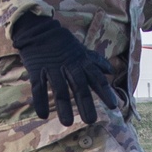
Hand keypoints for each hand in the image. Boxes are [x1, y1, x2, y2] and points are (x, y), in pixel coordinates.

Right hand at [11, 12, 116, 126]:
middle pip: (79, 86)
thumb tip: (111, 71)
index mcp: (81, 62)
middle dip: (86, 103)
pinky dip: (40, 101)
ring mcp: (52, 68)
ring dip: (64, 106)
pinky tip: (43, 115)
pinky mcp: (37, 70)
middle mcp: (69, 66)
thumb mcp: (81, 50)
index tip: (113, 106)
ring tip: (67, 123)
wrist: (38, 29)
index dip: (105, 92)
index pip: (96, 78)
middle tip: (91, 120)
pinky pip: (39, 87)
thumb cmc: (62, 42)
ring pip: (59, 89)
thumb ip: (95, 61)